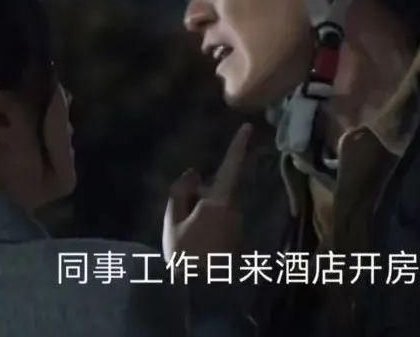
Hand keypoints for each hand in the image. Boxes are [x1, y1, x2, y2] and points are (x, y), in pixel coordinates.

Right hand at [163, 124, 251, 261]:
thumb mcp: (171, 219)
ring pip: (219, 209)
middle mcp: (233, 210)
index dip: (238, 146)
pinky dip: (211, 227)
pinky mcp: (238, 238)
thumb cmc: (183, 254)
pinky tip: (199, 244)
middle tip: (182, 220)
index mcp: (218, 202)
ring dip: (205, 214)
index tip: (248, 127)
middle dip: (201, 197)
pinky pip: (223, 223)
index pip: (229, 168)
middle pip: (216, 192)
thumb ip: (180, 191)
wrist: (200, 291)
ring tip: (189, 237)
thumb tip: (193, 172)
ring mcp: (238, 225)